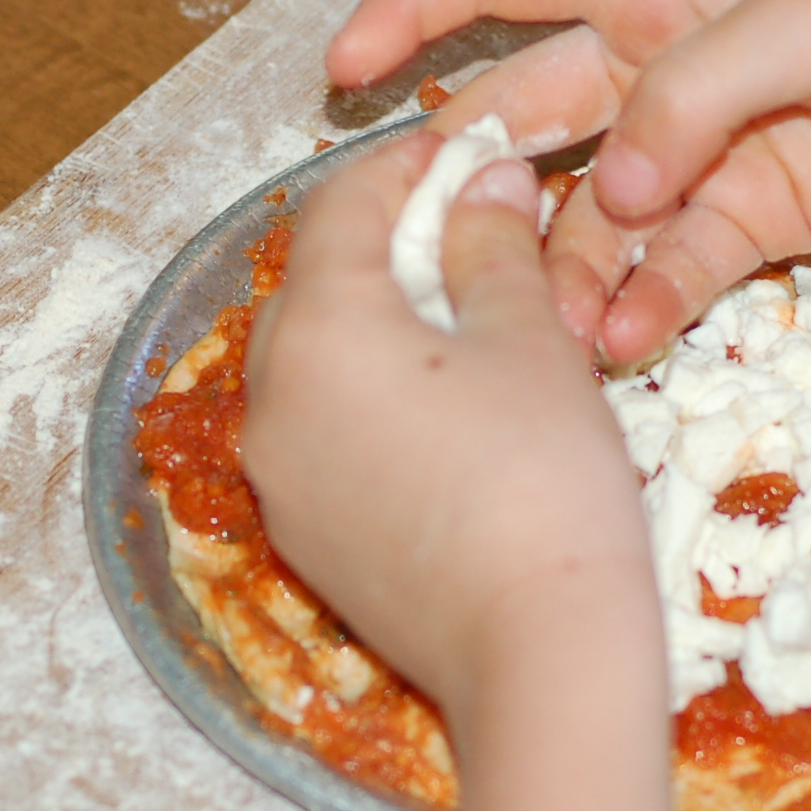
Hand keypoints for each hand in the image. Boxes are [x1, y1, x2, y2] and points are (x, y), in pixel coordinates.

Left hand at [241, 132, 652, 724]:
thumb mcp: (530, 339)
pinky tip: (447, 412)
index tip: (469, 156)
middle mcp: (268, 398)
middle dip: (390, 248)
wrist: (535, 653)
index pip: (339, 207)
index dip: (407, 167)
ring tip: (470, 321)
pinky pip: (325, 436)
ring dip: (380, 327)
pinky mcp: (303, 538)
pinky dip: (372, 402)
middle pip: (315, 285)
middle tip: (475, 234)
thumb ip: (490, 246)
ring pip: (316, 365)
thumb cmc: (542, 479)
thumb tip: (480, 182)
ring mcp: (276, 477)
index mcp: (315, 329)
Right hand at [325, 0, 810, 365]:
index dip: (412, 13)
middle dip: (474, 189)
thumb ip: (697, 95)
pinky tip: (630, 341)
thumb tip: (611, 191)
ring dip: (563, 274)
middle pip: (526, 122)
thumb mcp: (810, 19)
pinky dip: (643, 307)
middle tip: (435, 262)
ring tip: (553, 335)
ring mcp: (700, 151)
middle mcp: (655, 65)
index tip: (342, 74)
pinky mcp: (752, 222)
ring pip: (590, 218)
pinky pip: (669, 270)